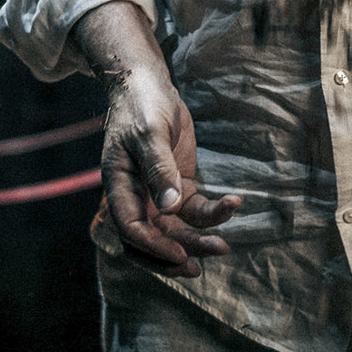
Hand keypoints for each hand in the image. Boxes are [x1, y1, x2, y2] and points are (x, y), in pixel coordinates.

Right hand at [101, 66, 241, 276]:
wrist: (148, 84)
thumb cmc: (142, 104)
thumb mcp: (150, 133)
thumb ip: (159, 170)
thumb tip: (170, 208)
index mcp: (118, 187)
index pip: (130, 230)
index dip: (153, 247)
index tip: (180, 255)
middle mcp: (135, 197)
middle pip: (150, 241)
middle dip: (174, 258)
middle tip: (200, 267)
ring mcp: (156, 194)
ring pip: (174, 231)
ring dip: (195, 242)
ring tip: (223, 247)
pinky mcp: (177, 186)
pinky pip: (193, 211)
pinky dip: (213, 214)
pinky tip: (233, 204)